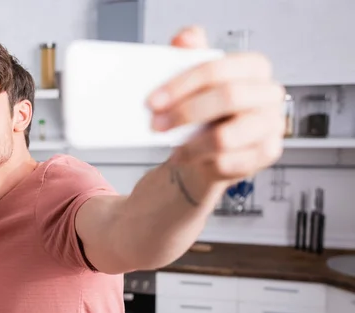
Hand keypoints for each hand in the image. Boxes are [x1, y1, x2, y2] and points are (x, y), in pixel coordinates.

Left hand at [148, 26, 284, 182]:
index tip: (153, 101)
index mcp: (254, 67)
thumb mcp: (195, 81)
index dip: (183, 85)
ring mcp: (271, 125)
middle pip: (227, 98)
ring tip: (171, 145)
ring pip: (225, 136)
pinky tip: (186, 157)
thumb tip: (185, 39)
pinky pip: (228, 161)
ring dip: (190, 143)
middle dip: (185, 113)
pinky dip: (200, 161)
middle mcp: (268, 94)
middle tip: (156, 124)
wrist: (209, 150)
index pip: (218, 69)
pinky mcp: (267, 153)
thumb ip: (190, 55)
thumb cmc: (204, 112)